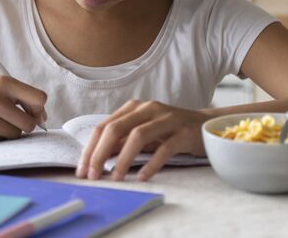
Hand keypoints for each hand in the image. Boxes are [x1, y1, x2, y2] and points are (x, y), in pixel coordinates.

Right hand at [0, 76, 46, 143]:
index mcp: (3, 82)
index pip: (39, 98)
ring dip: (10, 132)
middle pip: (29, 123)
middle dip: (25, 125)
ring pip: (16, 134)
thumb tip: (43, 118)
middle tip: (12, 120)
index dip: (39, 110)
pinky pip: (1, 141)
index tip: (33, 113)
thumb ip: (21, 98)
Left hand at [76, 100, 208, 181]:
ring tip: (115, 178)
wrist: (205, 125)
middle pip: (116, 129)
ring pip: (138, 136)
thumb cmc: (169, 131)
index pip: (104, 127)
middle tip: (93, 176)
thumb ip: (121, 142)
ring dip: (123, 159)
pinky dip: (151, 164)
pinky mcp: (183, 132)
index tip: (82, 170)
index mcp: (133, 108)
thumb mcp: (142, 133)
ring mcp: (166, 119)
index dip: (90, 149)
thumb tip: (96, 158)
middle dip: (100, 153)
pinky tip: (142, 177)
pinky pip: (164, 148)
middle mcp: (148, 108)